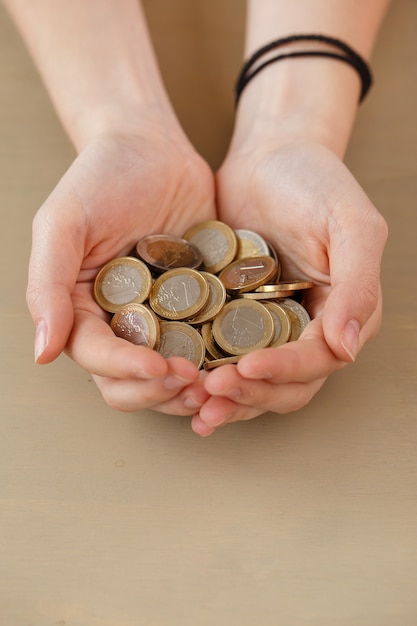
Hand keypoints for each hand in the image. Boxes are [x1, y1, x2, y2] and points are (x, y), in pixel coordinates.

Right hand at [27, 127, 215, 414]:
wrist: (153, 149)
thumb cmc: (100, 178)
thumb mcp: (63, 223)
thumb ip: (47, 285)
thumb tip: (42, 353)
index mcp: (83, 311)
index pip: (98, 358)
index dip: (126, 371)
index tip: (160, 369)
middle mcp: (121, 323)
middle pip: (133, 382)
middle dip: (163, 392)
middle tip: (196, 382)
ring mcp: (163, 319)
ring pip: (174, 374)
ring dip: (195, 388)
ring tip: (221, 382)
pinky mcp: (199, 307)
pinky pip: (211, 343)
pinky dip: (223, 359)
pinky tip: (245, 359)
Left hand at [192, 139, 387, 435]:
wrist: (270, 157)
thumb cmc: (316, 182)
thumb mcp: (350, 224)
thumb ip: (358, 284)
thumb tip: (348, 346)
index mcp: (342, 314)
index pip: (317, 360)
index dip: (283, 371)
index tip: (245, 366)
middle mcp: (309, 330)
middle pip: (285, 386)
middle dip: (249, 394)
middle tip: (210, 391)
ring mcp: (270, 328)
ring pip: (252, 381)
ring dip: (225, 398)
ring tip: (192, 403)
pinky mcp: (234, 318)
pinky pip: (221, 356)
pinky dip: (204, 373)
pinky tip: (178, 381)